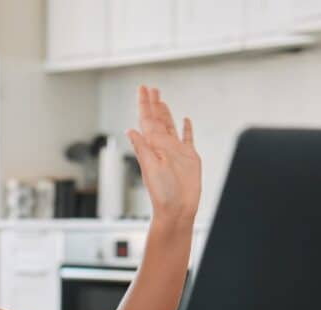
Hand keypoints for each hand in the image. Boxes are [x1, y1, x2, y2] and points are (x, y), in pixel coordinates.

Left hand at [126, 85, 200, 222]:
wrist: (177, 209)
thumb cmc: (162, 193)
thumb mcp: (150, 168)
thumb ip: (142, 148)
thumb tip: (130, 130)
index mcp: (153, 146)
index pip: (147, 120)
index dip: (145, 104)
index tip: (143, 88)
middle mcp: (163, 146)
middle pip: (157, 119)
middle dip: (154, 104)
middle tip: (151, 89)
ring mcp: (177, 151)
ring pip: (170, 126)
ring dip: (166, 112)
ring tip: (161, 100)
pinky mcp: (190, 157)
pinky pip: (188, 138)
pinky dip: (186, 128)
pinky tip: (185, 120)